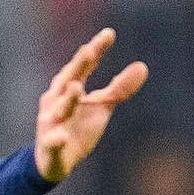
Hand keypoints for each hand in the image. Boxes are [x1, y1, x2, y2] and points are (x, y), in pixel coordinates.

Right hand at [32, 28, 149, 183]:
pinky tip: (62, 137)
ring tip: (77, 87)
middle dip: (77, 66)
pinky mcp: (50, 146)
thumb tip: (143, 66)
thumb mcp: (101, 106)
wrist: (55, 161)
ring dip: (67, 99)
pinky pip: (53, 142)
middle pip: (67, 80)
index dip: (96, 50)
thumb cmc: (77, 126)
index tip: (110, 33)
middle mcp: (56, 101)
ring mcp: (51, 123)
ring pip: (59, 109)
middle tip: (89, 50)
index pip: (84, 66)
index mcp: (69, 88)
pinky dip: (56, 139)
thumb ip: (119, 88)